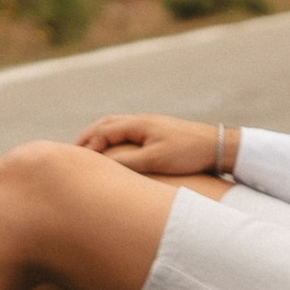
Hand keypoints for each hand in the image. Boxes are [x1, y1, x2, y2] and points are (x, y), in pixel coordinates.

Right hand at [76, 113, 221, 180]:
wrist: (217, 145)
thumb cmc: (188, 152)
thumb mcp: (156, 160)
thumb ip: (129, 162)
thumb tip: (104, 167)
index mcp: (138, 124)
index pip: (102, 131)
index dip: (87, 145)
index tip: (75, 161)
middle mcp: (141, 121)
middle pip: (105, 124)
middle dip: (87, 138)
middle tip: (71, 154)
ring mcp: (149, 126)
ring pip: (116, 127)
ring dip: (99, 137)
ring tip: (87, 153)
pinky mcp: (157, 134)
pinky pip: (127, 133)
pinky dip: (112, 140)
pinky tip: (114, 154)